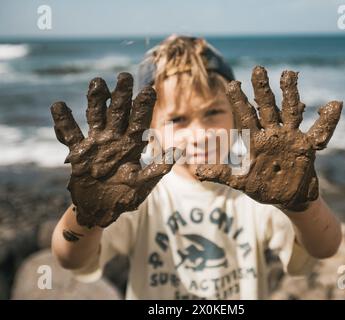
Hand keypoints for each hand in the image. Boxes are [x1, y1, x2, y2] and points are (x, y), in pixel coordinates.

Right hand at [51, 72, 179, 227]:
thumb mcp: (142, 185)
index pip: (139, 122)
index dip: (144, 107)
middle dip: (121, 95)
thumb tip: (178, 152)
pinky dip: (64, 122)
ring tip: (97, 82)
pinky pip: (70, 134)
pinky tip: (58, 105)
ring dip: (96, 100)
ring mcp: (96, 143)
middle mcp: (114, 139)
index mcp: (131, 146)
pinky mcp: (78, 152)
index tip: (149, 89)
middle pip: (118, 112)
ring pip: (96, 116)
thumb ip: (158, 169)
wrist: (100, 210)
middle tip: (124, 77)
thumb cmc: (124, 198)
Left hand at [195, 66, 342, 210]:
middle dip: (262, 90)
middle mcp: (272, 133)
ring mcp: (290, 137)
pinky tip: (334, 104)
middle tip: (258, 69)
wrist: (285, 198)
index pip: (245, 116)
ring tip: (288, 74)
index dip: (239, 101)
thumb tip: (197, 172)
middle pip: (267, 107)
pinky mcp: (306, 147)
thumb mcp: (239, 182)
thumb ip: (220, 174)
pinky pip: (320, 131)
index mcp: (254, 140)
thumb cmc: (261, 187)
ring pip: (290, 111)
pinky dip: (328, 120)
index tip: (233, 83)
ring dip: (290, 94)